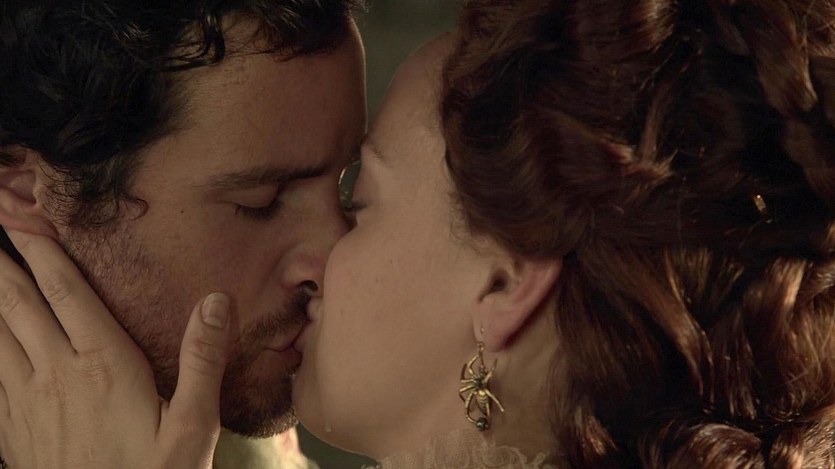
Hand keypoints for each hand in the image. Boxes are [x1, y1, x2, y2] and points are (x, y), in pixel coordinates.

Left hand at [0, 230, 229, 468]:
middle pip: (18, 303)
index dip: (43, 250)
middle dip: (4, 259)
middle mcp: (55, 375)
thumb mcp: (192, 426)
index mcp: (102, 365)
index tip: (25, 216)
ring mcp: (24, 404)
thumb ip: (201, 360)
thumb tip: (214, 301)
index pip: (66, 292)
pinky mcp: (10, 432)